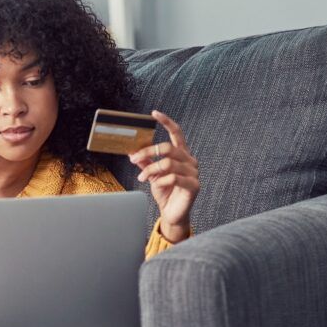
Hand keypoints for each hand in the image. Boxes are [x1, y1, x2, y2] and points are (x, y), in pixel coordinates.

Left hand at [128, 110, 199, 242]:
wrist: (172, 213)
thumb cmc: (164, 191)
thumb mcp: (152, 174)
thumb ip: (146, 162)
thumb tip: (132, 151)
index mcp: (181, 154)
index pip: (177, 133)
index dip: (166, 122)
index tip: (154, 113)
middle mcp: (190, 161)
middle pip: (168, 148)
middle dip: (148, 152)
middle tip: (133, 159)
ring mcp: (194, 173)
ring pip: (168, 163)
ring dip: (150, 170)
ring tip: (141, 177)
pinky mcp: (194, 186)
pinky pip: (174, 177)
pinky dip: (160, 181)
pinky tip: (155, 185)